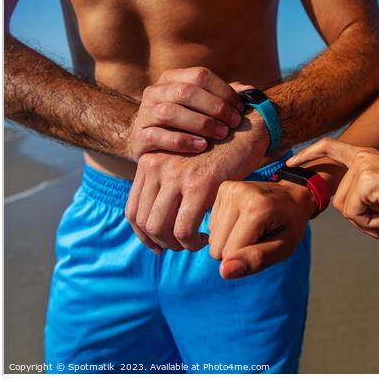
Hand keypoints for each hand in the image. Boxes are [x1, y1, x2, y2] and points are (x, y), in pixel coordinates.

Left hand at [125, 114, 268, 252]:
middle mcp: (157, 166)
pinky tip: (206, 238)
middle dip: (160, 243)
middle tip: (180, 247)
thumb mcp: (184, 162)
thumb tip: (158, 221)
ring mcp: (176, 175)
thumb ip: (167, 184)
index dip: (143, 235)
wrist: (246, 131)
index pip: (132, 209)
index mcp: (149, 161)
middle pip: (143, 221)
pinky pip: (184, 228)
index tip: (158, 245)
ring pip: (159, 227)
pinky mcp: (199, 184)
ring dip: (176, 244)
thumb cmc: (218, 150)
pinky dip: (192, 242)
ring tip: (194, 243)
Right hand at [127, 67, 244, 160]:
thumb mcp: (201, 107)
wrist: (150, 145)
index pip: (199, 75)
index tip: (240, 109)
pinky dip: (182, 141)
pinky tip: (201, 146)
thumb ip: (222, 97)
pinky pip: (158, 136)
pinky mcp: (138, 137)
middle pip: (185, 92)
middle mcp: (155, 92)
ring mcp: (144, 114)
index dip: (223, 91)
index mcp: (172, 79)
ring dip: (201, 123)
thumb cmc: (186, 124)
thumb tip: (249, 90)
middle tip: (234, 123)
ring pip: (170, 112)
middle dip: (215, 107)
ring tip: (222, 135)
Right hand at [209, 180, 314, 278]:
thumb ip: (256, 260)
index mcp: (257, 208)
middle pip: (217, 247)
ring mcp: (229, 189)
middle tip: (258, 236)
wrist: (292, 195)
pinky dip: (226, 229)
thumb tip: (224, 271)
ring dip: (230, 239)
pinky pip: (212, 226)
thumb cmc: (290, 224)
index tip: (264, 244)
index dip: (245, 258)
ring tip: (251, 228)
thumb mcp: (284, 248)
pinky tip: (243, 220)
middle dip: (235, 250)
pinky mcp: (223, 189)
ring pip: (212, 238)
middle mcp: (238, 194)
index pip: (229, 254)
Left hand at [287, 137, 378, 237]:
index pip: (329, 146)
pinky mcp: (367, 182)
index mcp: (367, 154)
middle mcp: (363, 157)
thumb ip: (368, 190)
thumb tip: (350, 208)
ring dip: (366, 222)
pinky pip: (354, 213)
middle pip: (338, 196)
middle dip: (357, 217)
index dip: (308, 153)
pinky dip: (371, 224)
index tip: (291, 163)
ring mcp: (363, 168)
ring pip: (345, 208)